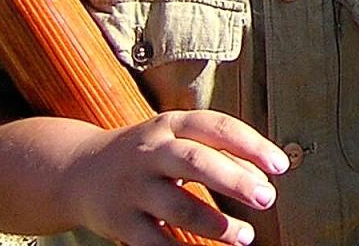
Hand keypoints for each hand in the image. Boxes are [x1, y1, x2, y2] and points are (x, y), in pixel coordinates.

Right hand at [63, 110, 288, 245]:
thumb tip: (263, 177)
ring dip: (215, 224)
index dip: (251, 145)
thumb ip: (219, 153)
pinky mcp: (119, 221)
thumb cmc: (147, 154)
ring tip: (246, 236)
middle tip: (267, 199)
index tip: (281, 166)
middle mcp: (151, 151)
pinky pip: (154, 241)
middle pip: (196, 161)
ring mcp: (132, 187)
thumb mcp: (177, 139)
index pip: (217, 127)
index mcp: (171, 124)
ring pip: (178, 206)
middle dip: (235, 181)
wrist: (77, 171)